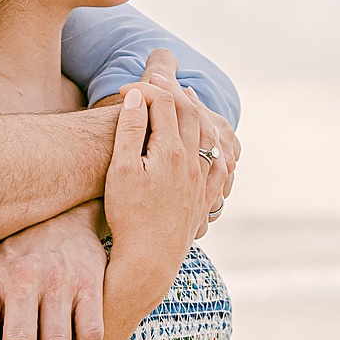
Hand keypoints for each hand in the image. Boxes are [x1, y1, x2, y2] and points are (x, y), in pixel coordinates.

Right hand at [137, 49, 237, 235]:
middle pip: (188, 114)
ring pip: (207, 136)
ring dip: (197, 112)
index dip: (145, 89)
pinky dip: (216, 148)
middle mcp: (192, 162)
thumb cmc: (128, 216)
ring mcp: (201, 181)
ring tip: (189, 99)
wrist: (149, 259)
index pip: (162, 103)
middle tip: (159, 80)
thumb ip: (128, 130)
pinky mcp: (203, 200)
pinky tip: (215, 146)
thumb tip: (135, 97)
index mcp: (170, 150)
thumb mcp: (121, 169)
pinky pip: (218, 168)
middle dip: (173, 92)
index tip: (126, 89)